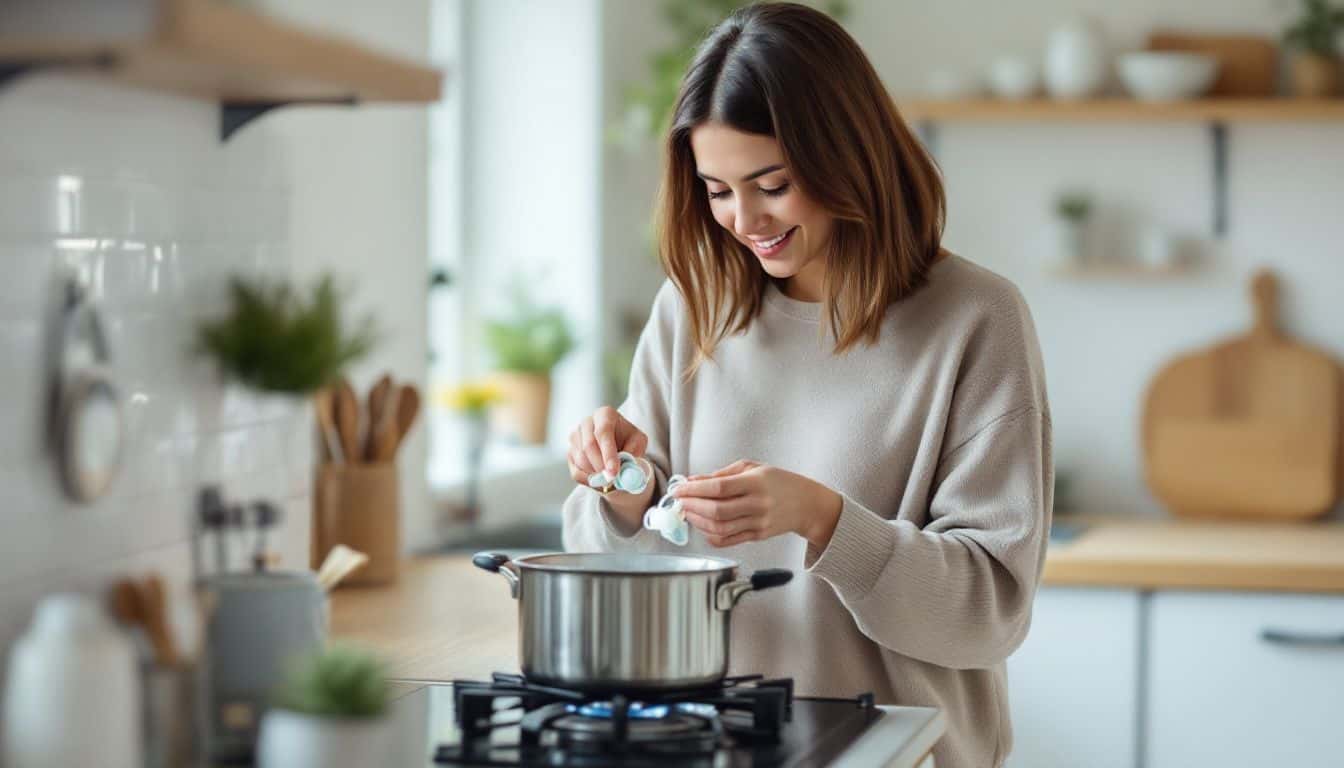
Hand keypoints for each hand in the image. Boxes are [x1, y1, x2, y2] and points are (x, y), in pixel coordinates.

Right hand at [566, 406, 649, 484]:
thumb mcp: (638, 442)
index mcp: (605, 414)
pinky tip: (600, 481)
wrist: (619, 447)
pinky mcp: (570, 453)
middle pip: (588, 446)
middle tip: (612, 479)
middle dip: (601, 466)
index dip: (608, 454)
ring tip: (611, 480)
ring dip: (596, 474)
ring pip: (581, 460)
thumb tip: (624, 468)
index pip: (603, 432)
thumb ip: (634, 452)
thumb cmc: (629, 441)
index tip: (614, 471)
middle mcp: (586, 423)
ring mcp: (575, 437)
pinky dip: (589, 481)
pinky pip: (576, 471)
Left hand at [672, 460, 842, 548]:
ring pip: (720, 528)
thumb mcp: (752, 468)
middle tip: (678, 501)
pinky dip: (710, 535)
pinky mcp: (757, 536)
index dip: (694, 489)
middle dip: (692, 507)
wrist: (806, 504)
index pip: (719, 488)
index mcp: (756, 482)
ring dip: (697, 522)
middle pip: (717, 511)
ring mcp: (758, 523)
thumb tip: (693, 481)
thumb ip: (722, 475)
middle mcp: (757, 504)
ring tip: (687, 512)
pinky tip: (702, 526)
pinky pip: (728, 540)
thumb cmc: (778, 481)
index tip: (678, 488)